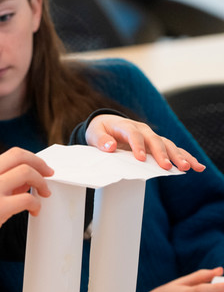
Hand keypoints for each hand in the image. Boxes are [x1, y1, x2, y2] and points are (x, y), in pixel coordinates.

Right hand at [0, 147, 52, 260]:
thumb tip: (23, 183)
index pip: (7, 158)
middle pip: (18, 155)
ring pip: (26, 172)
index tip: (34, 174)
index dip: (25, 164)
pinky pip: (27, 199)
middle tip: (49, 173)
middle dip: (39, 162)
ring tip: (44, 194)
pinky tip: (34, 212)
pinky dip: (36, 204)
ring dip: (41, 182)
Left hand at [86, 114, 205, 171]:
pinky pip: (173, 149)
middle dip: (162, 153)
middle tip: (168, 166)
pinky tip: (197, 166)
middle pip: (154, 140)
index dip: (137, 145)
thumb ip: (101, 140)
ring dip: (178, 156)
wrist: (106, 124)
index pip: (133, 134)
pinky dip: (185, 156)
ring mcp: (151, 136)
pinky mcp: (156, 144)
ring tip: (188, 167)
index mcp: (125, 126)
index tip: (140, 158)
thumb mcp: (94, 133)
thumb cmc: (100, 130)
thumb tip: (110, 147)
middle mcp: (142, 129)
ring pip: (167, 144)